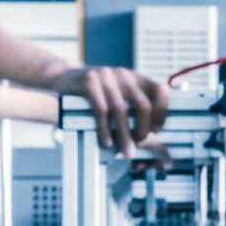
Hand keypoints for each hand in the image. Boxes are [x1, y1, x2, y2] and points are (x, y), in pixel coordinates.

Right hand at [48, 66, 168, 153]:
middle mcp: (124, 74)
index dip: (161, 113)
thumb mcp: (120, 95)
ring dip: (124, 135)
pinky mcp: (88, 81)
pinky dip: (105, 129)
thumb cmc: (97, 94)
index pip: (160, 91)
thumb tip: (152, 135)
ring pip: (121, 110)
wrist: (63, 78)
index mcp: (136, 77)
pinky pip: (101, 110)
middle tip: (137, 144)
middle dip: (143, 129)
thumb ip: (135, 107)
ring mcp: (106, 75)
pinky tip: (107, 142)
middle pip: (143, 105)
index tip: (156, 131)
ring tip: (125, 151)